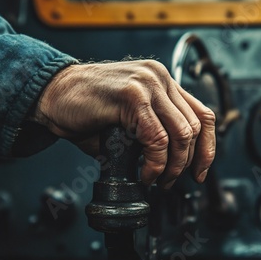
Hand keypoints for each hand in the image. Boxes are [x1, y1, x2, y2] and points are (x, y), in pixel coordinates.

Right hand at [32, 60, 215, 188]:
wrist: (53, 95)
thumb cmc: (84, 108)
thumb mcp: (128, 118)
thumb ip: (152, 131)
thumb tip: (170, 164)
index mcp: (161, 81)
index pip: (202, 114)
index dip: (207, 148)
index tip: (200, 171)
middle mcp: (159, 78)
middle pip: (195, 127)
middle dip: (189, 163)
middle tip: (171, 181)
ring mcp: (147, 84)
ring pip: (181, 134)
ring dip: (173, 166)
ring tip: (158, 179)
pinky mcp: (131, 96)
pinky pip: (157, 139)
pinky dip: (155, 163)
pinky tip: (146, 173)